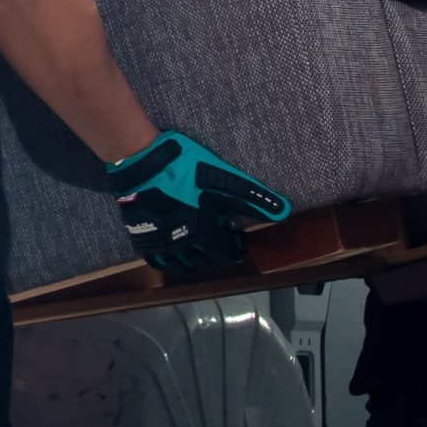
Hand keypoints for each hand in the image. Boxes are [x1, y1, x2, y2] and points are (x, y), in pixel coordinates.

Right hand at [108, 131, 291, 276]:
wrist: (143, 163)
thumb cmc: (186, 169)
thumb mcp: (224, 179)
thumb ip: (254, 197)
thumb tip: (284, 210)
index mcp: (204, 233)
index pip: (224, 254)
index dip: (233, 249)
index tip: (237, 241)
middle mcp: (182, 245)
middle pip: (203, 262)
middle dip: (215, 255)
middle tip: (220, 243)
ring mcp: (160, 243)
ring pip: (179, 264)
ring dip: (193, 261)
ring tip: (199, 250)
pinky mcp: (142, 237)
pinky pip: (156, 260)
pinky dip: (168, 260)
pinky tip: (173, 249)